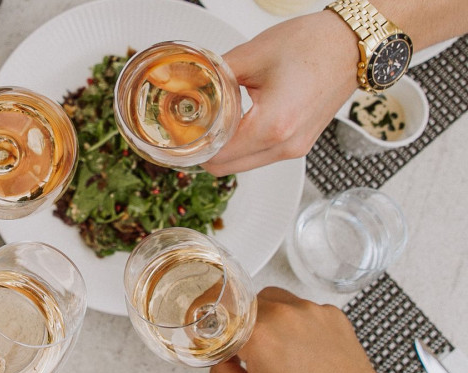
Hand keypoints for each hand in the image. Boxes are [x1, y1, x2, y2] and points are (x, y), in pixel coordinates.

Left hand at [201, 11, 357, 175]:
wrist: (352, 45)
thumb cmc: (314, 45)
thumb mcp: (253, 54)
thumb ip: (215, 74)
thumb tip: (189, 84)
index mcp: (273, 125)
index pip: (217, 156)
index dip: (193, 147)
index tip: (181, 134)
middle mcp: (286, 144)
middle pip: (226, 168)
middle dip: (205, 151)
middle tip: (192, 128)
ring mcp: (295, 149)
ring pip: (243, 165)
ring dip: (225, 150)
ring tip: (216, 123)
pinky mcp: (300, 145)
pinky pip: (261, 156)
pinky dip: (244, 146)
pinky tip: (238, 124)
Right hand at [209, 288, 386, 372]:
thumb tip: (217, 357)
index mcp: (259, 336)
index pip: (219, 317)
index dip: (210, 328)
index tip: (209, 338)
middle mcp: (284, 315)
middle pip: (243, 304)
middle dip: (239, 324)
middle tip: (246, 351)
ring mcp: (310, 310)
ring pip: (271, 300)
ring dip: (264, 318)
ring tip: (275, 349)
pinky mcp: (330, 312)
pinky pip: (299, 307)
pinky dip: (293, 322)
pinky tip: (300, 348)